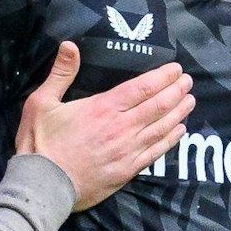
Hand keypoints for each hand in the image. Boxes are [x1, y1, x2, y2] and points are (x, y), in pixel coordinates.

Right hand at [16, 42, 194, 210]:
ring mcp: (127, 150)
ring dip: (178, 113)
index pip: (142, 88)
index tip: (176, 70)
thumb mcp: (41, 102)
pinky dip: (171, 140)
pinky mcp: (128, 170)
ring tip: (190, 101)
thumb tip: (69, 45)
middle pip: (158, 106)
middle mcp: (121, 127)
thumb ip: (60, 73)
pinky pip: (156, 152)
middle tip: (188, 82)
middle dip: (176, 91)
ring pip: (161, 128)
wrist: (43, 185)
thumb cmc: (40, 143)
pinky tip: (180, 131)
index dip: (163, 77)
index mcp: (103, 108)